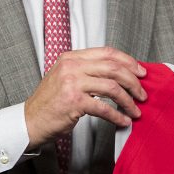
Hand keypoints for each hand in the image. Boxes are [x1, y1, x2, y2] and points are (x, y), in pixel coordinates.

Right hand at [24, 47, 146, 149]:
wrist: (30, 120)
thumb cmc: (51, 102)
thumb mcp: (66, 77)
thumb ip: (88, 71)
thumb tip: (120, 74)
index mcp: (72, 58)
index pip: (107, 52)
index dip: (128, 61)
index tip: (141, 71)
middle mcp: (71, 66)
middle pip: (113, 68)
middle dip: (133, 81)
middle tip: (142, 93)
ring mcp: (72, 83)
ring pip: (112, 87)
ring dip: (128, 100)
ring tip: (136, 110)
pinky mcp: (74, 102)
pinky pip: (104, 108)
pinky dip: (117, 116)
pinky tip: (123, 121)